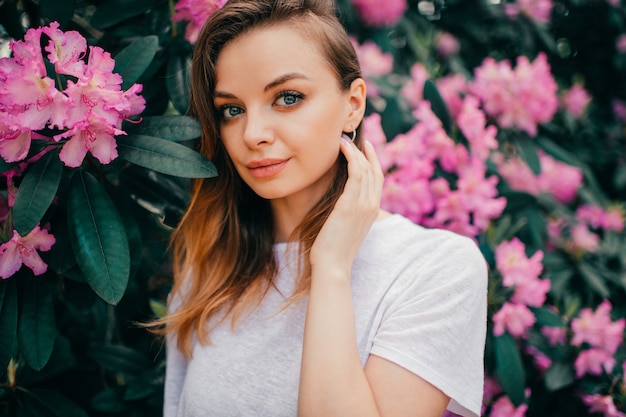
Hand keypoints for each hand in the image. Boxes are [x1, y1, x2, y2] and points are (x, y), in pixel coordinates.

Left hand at [310, 138, 383, 277]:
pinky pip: (356, 174)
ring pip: (365, 168)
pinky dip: (350, 158)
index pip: (378, 179)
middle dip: (366, 151)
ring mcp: (363, 205)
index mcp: (372, 211)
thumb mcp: (345, 226)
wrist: (332, 265)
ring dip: (355, 151)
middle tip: (353, 137)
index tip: (365, 146)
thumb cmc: (333, 248)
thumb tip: (341, 201)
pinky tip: (340, 149)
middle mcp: (372, 206)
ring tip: (343, 139)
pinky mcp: (350, 205)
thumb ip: (348, 211)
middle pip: (375, 170)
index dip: (373, 160)